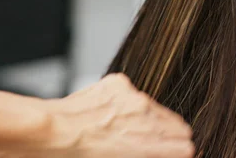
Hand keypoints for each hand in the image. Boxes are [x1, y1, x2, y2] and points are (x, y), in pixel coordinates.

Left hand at [45, 74, 194, 157]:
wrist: (50, 133)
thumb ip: (150, 155)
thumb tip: (164, 153)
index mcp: (149, 144)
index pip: (185, 146)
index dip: (180, 151)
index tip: (177, 153)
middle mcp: (147, 116)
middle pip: (178, 126)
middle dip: (170, 136)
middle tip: (156, 144)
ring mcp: (134, 96)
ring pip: (155, 108)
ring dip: (148, 119)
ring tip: (126, 131)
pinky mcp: (119, 83)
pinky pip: (133, 94)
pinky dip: (126, 105)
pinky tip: (111, 115)